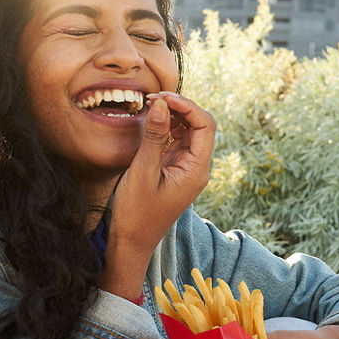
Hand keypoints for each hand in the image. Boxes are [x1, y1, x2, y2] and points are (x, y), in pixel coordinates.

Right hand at [102, 92, 215, 297]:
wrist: (133, 241)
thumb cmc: (137, 212)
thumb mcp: (143, 171)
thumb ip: (153, 136)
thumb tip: (161, 105)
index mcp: (197, 170)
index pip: (205, 125)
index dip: (187, 105)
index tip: (163, 97)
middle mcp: (198, 167)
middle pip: (201, 125)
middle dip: (181, 107)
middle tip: (154, 98)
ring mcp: (188, 168)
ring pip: (189, 131)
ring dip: (173, 115)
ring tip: (151, 106)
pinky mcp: (176, 169)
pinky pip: (177, 141)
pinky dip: (167, 127)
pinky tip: (151, 121)